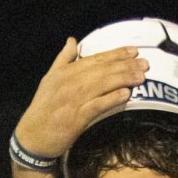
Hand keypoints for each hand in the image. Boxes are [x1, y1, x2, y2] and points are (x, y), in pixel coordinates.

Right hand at [14, 38, 147, 159]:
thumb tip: (72, 40)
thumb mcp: (49, 78)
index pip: (96, 59)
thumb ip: (63, 59)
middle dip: (126, 65)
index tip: (134, 51)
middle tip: (145, 64)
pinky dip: (112, 99)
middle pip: (103, 70)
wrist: (32, 137)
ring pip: (103, 85)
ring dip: (124, 79)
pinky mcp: (77, 118)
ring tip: (141, 77)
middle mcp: (71, 82)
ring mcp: (74, 99)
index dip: (116, 54)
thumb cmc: (43, 109)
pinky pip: (98, 105)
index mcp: (66, 71)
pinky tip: (126, 95)